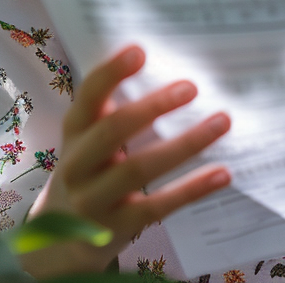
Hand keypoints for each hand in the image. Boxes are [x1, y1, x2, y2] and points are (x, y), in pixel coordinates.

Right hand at [21, 45, 230, 277]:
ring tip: (222, 121)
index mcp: (74, 131)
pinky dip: (192, 188)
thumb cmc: (91, 166)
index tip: (139, 50)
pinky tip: (222, 172)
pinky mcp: (117, 226)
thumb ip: (117, 109)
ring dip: (186, 143)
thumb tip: (172, 68)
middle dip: (153, 107)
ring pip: (140, 169)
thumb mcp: (90, 138)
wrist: (61, 235)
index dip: (111, 73)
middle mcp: (77, 164)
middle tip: (192, 86)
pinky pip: (158, 206)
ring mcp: (94, 200)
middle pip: (113, 131)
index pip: (88, 96)